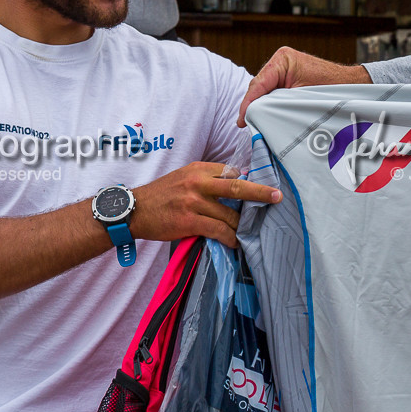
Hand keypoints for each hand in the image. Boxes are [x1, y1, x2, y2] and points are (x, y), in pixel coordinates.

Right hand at [129, 162, 282, 247]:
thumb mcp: (183, 177)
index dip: (250, 180)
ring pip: (229, 214)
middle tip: (277, 197)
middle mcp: (198, 182)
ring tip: (246, 233)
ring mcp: (194, 201)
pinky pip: (218, 230)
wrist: (133, 210)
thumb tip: (234, 186)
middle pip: (238, 186)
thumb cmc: (160, 195)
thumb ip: (206, 180)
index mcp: (199, 168)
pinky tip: (235, 243)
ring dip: (241, 226)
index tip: (264, 187)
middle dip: (261, 192)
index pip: (232, 171)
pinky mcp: (189, 221)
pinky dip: (230, 238)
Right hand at [239, 47, 371, 125]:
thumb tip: (257, 117)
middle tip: (245, 125)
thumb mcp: (301, 98)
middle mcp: (280, 61)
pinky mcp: (287, 77)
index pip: (259, 83)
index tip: (241, 121)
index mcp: (282, 59)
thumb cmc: (332, 89)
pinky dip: (269, 103)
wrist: (351, 86)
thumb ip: (278, 104)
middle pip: (258, 87)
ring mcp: (283, 68)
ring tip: (252, 122)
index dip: (248, 103)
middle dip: (252, 105)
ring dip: (260, 105)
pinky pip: (272, 91)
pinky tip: (265, 116)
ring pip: (263, 90)